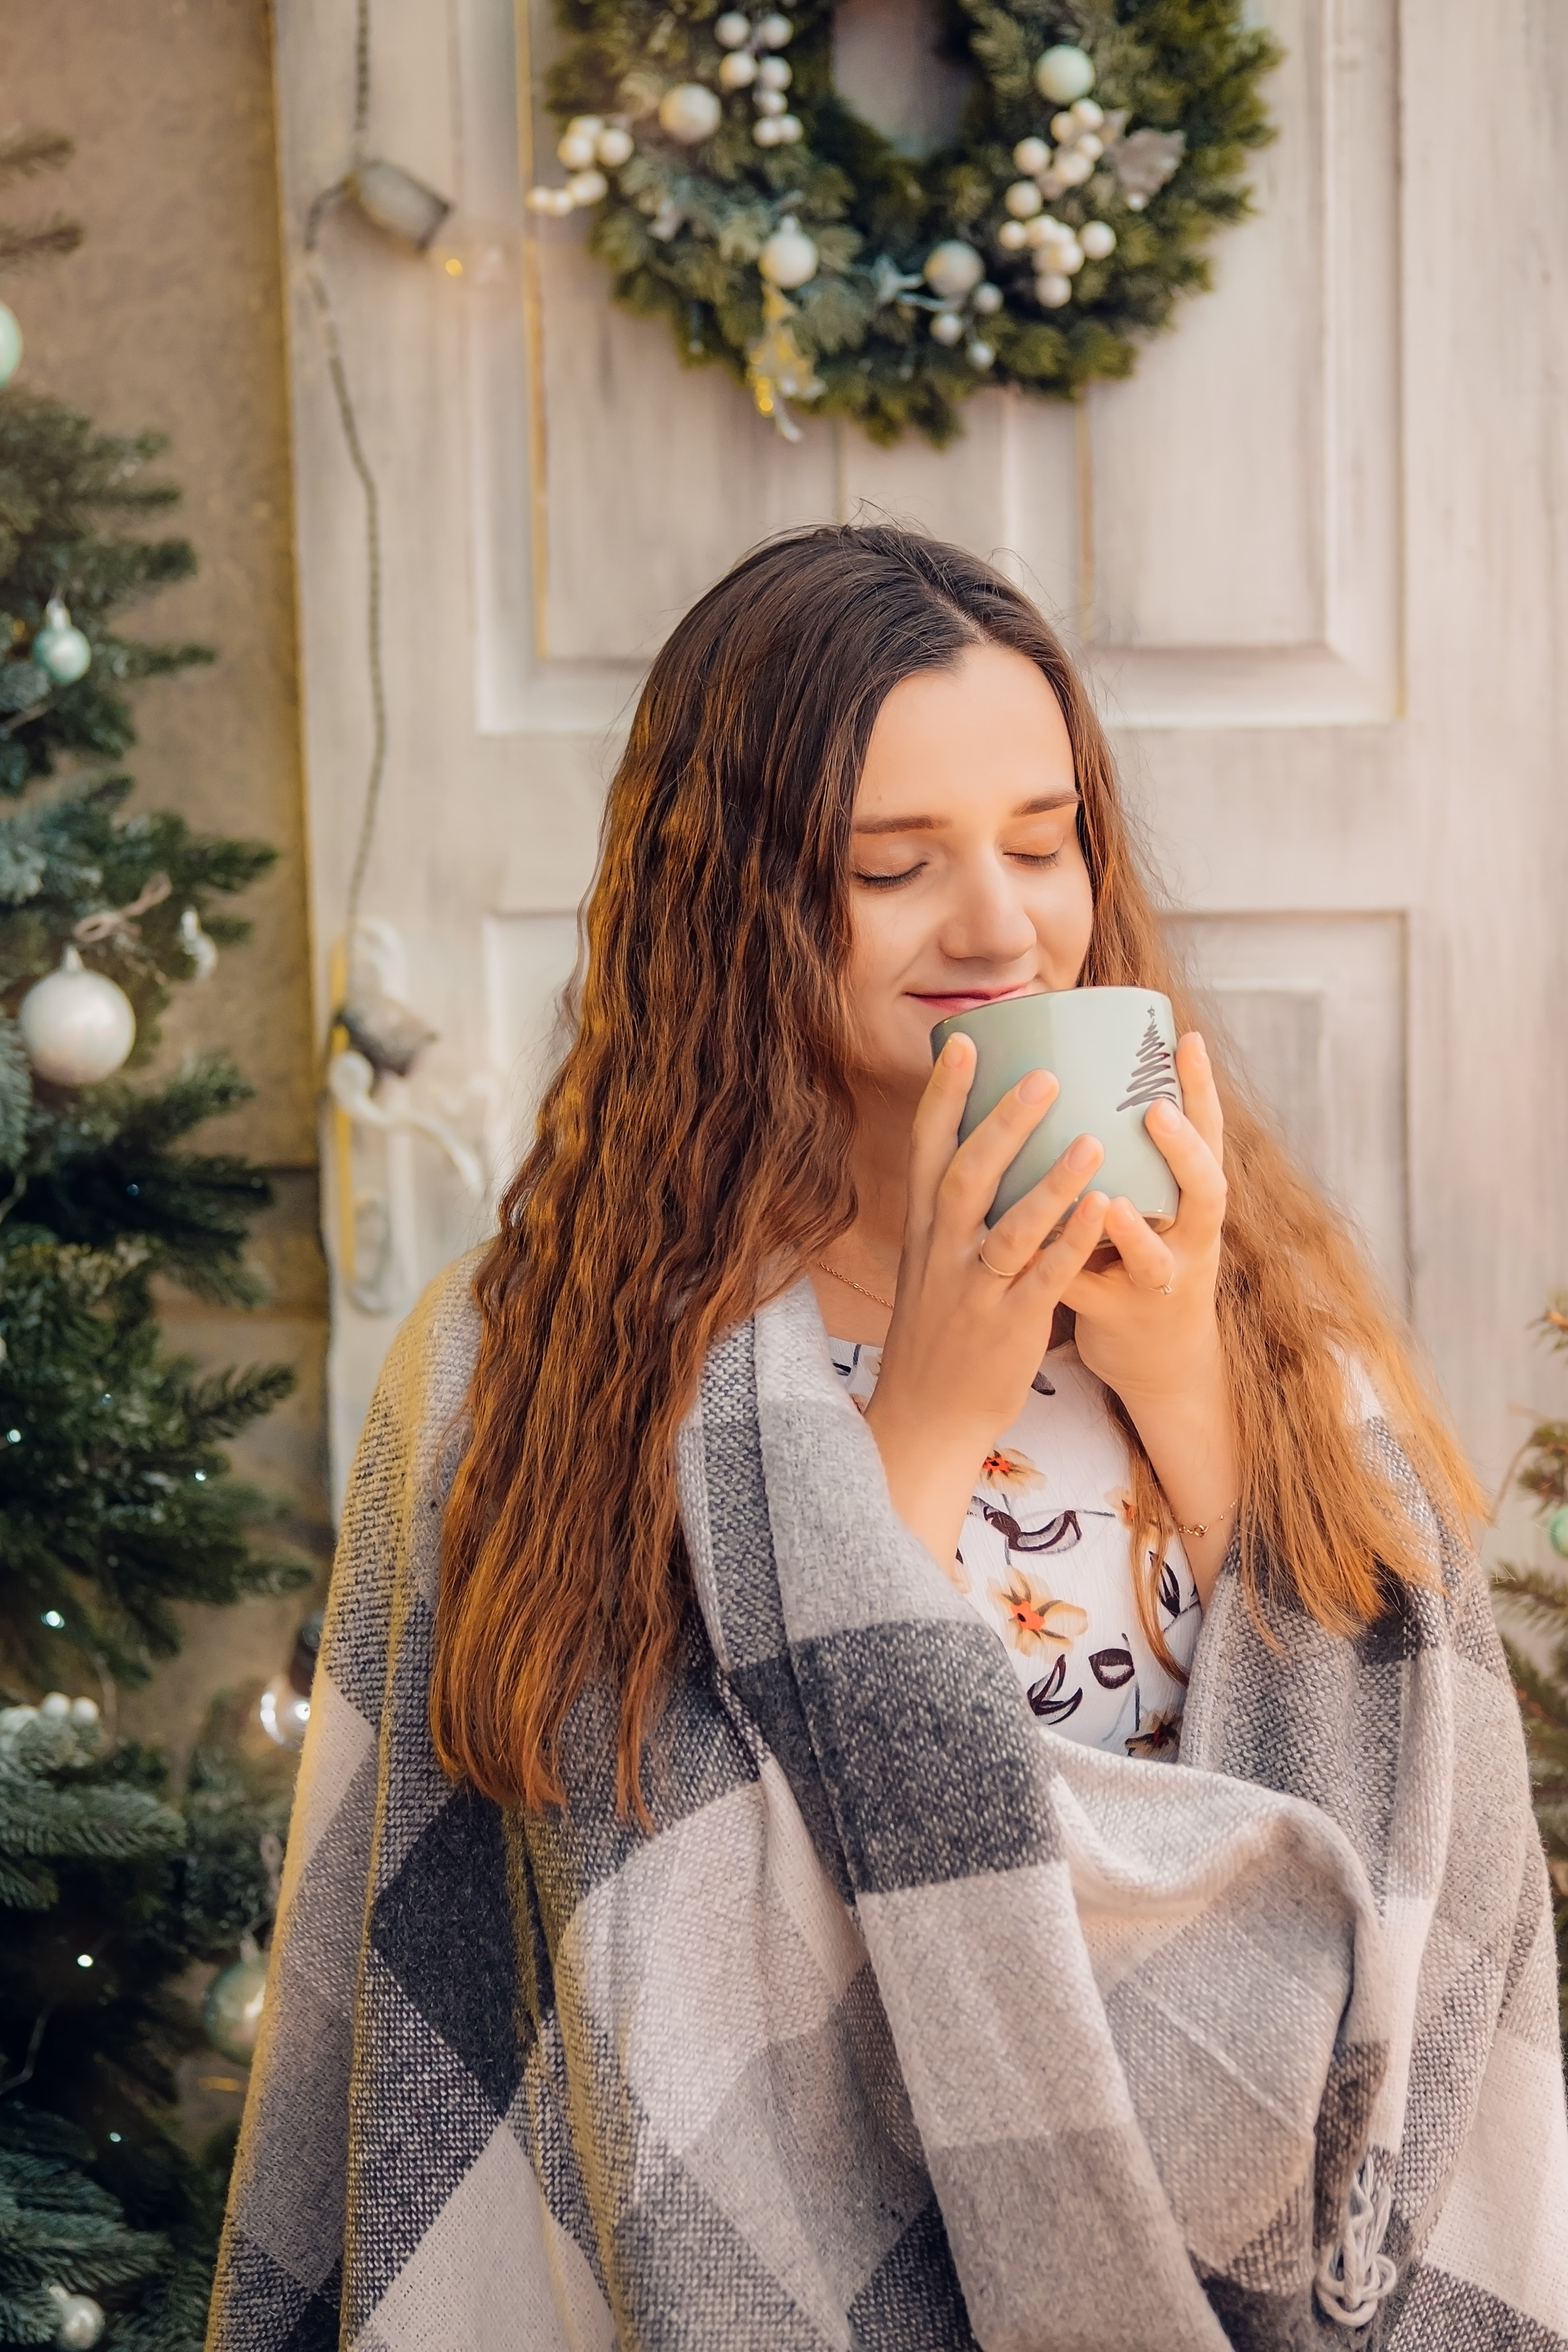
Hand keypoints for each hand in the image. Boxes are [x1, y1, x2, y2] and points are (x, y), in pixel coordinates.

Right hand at [864, 1032, 1109, 1568]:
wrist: (927, 1417)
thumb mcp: (933, 1263)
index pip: (927, 1149)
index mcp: (925, 1230)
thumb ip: (957, 1211)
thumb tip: (983, 1146)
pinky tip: (1103, 1212)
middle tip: (1043, 1074)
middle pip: (966, 1174)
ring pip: (1011, 1226)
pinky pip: (1045, 1279)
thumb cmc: (942, 1332)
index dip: (945, 1094)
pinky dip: (1072, 1243)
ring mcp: (975, 1291)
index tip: (966, 1040)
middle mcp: (942, 1252)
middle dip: (1002, 1122)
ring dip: (1052, 1181)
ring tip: (1094, 1139)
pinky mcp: (1010, 1327)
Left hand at [1064, 1031, 1238, 1603]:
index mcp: (1191, 1202)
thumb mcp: (1143, 1207)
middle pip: (1207, 1191)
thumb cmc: (1135, 1264)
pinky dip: (1082, 1278)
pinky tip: (1057, 1264)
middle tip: (1156, 1109)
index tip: (1185, 1037)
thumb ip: (1122, 1159)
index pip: (1207, 1137)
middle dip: (1186, 1150)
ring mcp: (1166, 1286)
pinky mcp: (1128, 1323)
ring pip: (1160, 1257)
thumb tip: (1075, 1079)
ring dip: (1135, 1228)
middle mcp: (1191, 1241)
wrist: (1157, 1364)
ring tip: (1110, 1198)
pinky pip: (1103, 1298)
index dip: (1201, 1090)